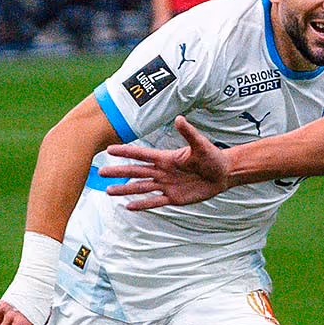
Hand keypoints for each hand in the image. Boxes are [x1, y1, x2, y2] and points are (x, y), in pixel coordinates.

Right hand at [101, 115, 232, 208]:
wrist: (222, 174)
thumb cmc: (212, 157)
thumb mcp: (201, 145)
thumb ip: (189, 133)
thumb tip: (179, 118)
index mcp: (166, 158)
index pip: (141, 155)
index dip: (125, 152)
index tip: (109, 150)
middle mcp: (162, 171)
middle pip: (136, 172)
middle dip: (119, 172)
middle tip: (100, 173)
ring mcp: (167, 185)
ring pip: (141, 187)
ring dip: (125, 189)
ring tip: (108, 191)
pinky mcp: (174, 198)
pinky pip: (155, 201)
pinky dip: (142, 204)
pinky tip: (128, 206)